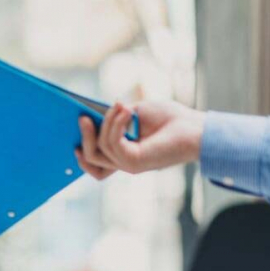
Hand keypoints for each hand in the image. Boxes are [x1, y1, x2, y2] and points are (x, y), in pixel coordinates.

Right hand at [75, 100, 204, 179]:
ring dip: (107, 123)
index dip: (82, 154)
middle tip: (83, 117)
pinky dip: (116, 124)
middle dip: (85, 136)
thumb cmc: (170, 119)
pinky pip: (113, 143)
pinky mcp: (134, 162)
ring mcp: (128, 165)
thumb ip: (115, 117)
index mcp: (125, 155)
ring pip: (100, 148)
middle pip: (91, 157)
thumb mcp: (136, 113)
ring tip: (121, 106)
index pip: (97, 165)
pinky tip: (127, 111)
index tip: (73, 136)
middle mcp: (124, 163)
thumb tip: (95, 115)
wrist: (195, 129)